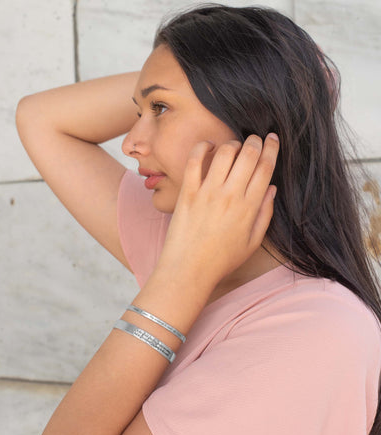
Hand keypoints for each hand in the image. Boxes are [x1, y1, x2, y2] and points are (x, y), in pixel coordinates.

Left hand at [156, 133, 278, 286]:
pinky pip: (195, 160)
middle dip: (256, 141)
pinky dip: (203, 147)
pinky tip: (209, 146)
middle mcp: (230, 196)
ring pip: (225, 152)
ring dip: (233, 143)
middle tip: (255, 139)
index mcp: (249, 208)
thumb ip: (265, 214)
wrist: (189, 269)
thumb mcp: (252, 243)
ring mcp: (207, 192)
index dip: (272, 149)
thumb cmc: (221, 260)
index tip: (273, 139)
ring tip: (234, 146)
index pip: (265, 168)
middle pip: (249, 155)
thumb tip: (272, 189)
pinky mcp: (187, 192)